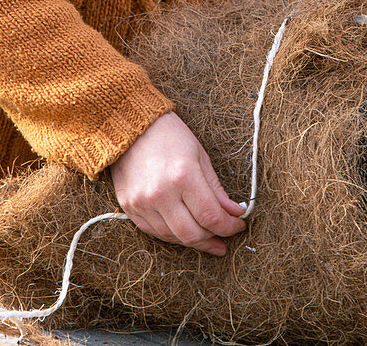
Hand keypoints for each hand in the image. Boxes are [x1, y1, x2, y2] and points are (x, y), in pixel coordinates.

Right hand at [109, 111, 245, 255]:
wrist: (131, 126)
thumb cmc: (170, 136)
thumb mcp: (200, 156)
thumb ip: (216, 190)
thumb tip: (234, 213)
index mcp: (183, 176)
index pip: (211, 217)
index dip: (229, 227)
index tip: (238, 225)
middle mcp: (161, 193)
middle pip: (192, 234)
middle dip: (213, 239)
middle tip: (223, 236)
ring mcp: (142, 202)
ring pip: (173, 237)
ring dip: (193, 240)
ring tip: (206, 234)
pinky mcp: (129, 207)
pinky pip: (154, 232)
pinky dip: (172, 234)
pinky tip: (183, 228)